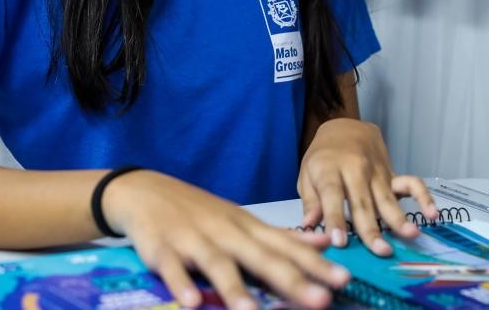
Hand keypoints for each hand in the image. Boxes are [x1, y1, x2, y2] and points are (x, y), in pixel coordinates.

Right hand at [103, 170, 349, 308]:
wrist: (144, 190)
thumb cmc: (198, 211)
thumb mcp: (241, 219)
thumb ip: (280, 236)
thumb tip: (322, 242)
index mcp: (246, 227)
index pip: (286, 246)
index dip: (315, 264)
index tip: (344, 279)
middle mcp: (225, 233)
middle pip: (260, 257)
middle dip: (291, 279)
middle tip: (320, 300)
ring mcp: (192, 240)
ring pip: (217, 264)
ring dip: (235, 288)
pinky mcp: (160, 248)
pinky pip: (171, 268)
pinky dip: (180, 284)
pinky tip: (191, 303)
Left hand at [298, 118, 437, 255]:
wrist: (344, 126)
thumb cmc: (322, 156)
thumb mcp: (307, 174)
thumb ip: (311, 201)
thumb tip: (309, 225)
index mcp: (328, 169)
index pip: (332, 195)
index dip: (335, 218)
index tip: (339, 241)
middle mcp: (354, 169)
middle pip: (362, 201)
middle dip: (371, 228)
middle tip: (379, 251)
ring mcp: (376, 171)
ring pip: (386, 197)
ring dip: (398, 218)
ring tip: (409, 235)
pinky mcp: (392, 173)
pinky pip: (411, 183)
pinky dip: (424, 197)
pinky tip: (432, 214)